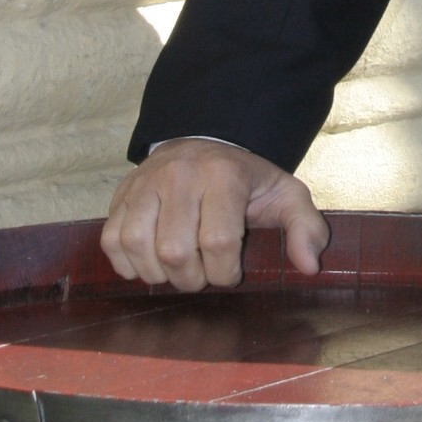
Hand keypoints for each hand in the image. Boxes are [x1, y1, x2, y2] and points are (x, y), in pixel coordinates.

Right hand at [101, 139, 328, 291]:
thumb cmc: (246, 180)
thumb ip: (305, 227)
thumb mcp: (285, 195)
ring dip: (157, 274)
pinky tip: (149, 262)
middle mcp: (180, 175)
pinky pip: (111, 240)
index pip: (218, 242)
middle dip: (191, 278)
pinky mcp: (122, 193)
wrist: (206, 143)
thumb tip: (309, 266)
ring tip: (176, 270)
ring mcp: (146, 183)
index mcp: (224, 176)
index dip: (224, 273)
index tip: (230, 273)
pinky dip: (126, 263)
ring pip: (138, 246)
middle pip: (175, 250)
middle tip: (202, 275)